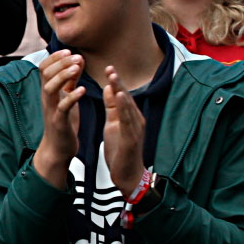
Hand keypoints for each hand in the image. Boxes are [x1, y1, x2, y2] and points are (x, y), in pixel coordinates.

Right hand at [31, 49, 83, 187]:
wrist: (58, 148)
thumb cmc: (64, 121)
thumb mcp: (67, 96)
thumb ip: (71, 79)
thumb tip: (78, 59)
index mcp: (48, 91)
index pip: (44, 67)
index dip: (55, 57)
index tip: (69, 51)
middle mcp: (46, 98)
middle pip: (45, 74)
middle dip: (60, 63)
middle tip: (76, 57)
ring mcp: (51, 109)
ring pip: (50, 87)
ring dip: (63, 76)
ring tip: (76, 68)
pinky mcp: (58, 122)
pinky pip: (62, 107)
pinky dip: (72, 97)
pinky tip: (82, 90)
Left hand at [102, 68, 145, 198]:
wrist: (128, 176)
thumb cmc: (121, 151)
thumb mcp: (113, 125)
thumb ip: (112, 108)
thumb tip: (109, 88)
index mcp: (130, 116)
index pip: (122, 96)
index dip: (115, 82)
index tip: (107, 68)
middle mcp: (135, 120)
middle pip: (126, 98)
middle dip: (118, 83)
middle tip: (110, 67)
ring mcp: (135, 129)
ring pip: (128, 106)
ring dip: (120, 91)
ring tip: (113, 78)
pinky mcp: (132, 138)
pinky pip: (127, 120)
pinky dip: (123, 107)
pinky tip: (118, 97)